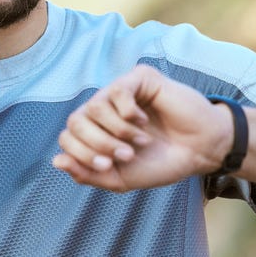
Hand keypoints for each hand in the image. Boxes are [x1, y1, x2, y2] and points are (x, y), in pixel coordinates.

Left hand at [52, 65, 230, 190]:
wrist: (200, 152)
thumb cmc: (161, 162)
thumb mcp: (120, 178)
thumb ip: (88, 173)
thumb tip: (56, 161)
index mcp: (96, 130)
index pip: (67, 137)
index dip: (80, 154)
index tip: (106, 166)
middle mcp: (103, 107)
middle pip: (76, 121)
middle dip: (98, 144)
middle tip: (125, 156)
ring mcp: (120, 90)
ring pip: (95, 106)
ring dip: (117, 131)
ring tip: (140, 142)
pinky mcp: (139, 78)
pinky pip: (117, 91)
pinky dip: (128, 114)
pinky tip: (144, 121)